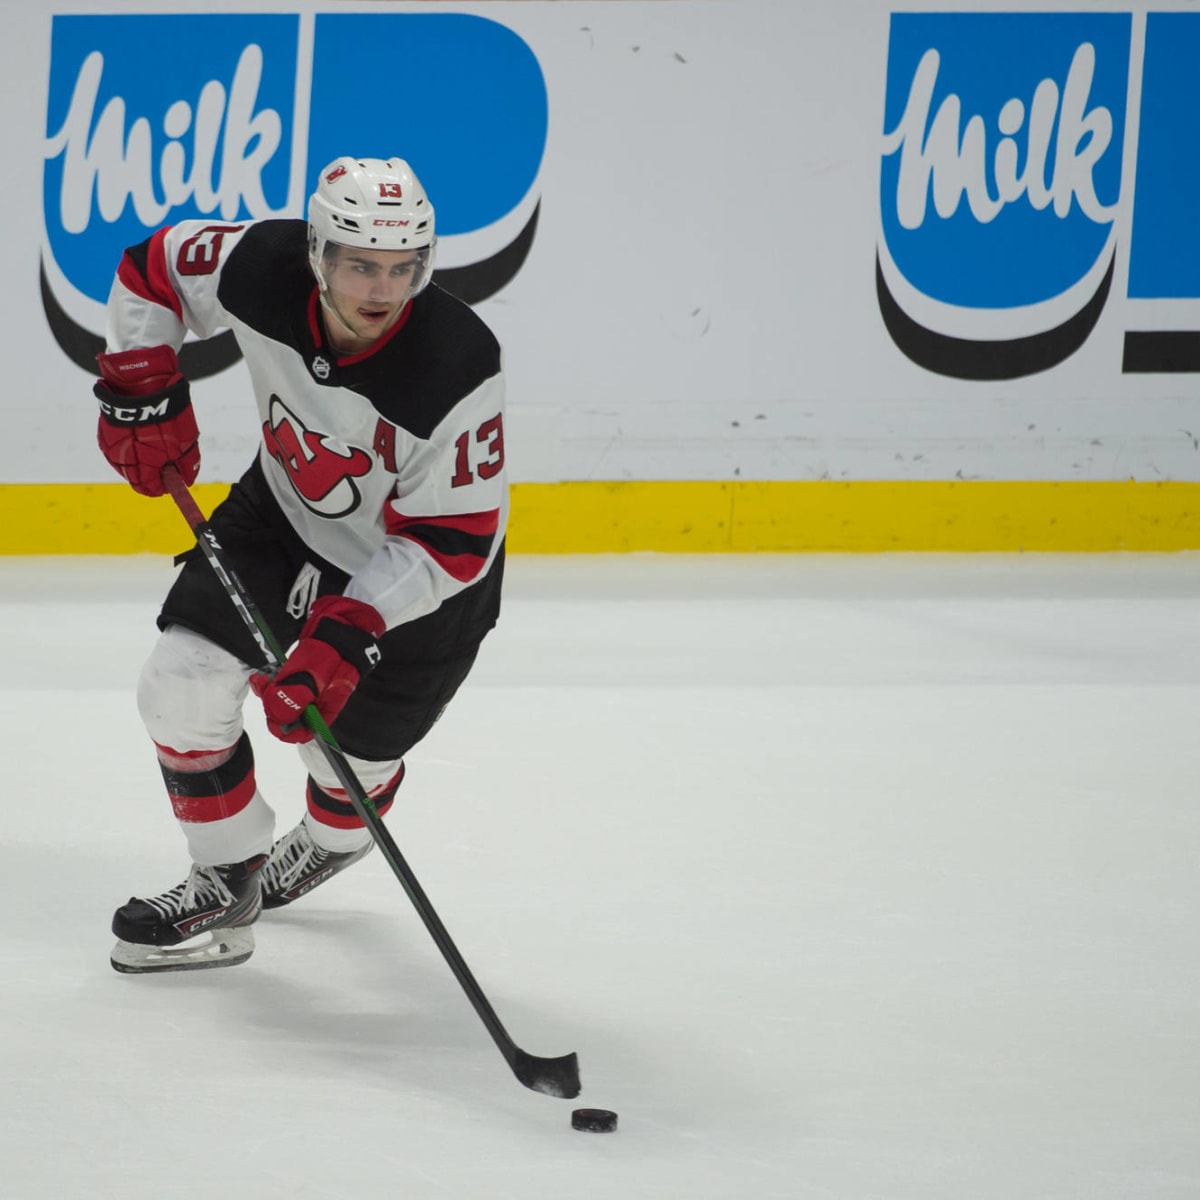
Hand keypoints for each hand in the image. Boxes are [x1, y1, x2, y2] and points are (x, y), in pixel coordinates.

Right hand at [94, 345, 198, 496]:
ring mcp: (109, 444)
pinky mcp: (105, 431)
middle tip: (169, 455)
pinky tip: (143, 429)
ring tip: (156, 436)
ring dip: (143, 455)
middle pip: (138, 476)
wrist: (140, 382)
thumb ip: (185, 466)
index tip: (174, 477)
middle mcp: (119, 458)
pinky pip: (120, 446)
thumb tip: (185, 481)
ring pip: (128, 461)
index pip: (149, 488)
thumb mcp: (185, 443)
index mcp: (138, 465)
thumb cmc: (165, 413)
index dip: (164, 485)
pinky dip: (132, 442)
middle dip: (154, 469)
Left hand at [251, 595, 384, 742]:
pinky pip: (283, 687)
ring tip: (261, 680)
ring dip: (269, 693)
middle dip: (273, 706)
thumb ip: (299, 694)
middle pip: (291, 717)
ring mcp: (310, 688)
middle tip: (263, 687)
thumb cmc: (338, 645)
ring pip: (284, 701)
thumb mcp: (317, 670)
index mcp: (328, 706)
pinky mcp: (302, 676)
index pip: (305, 732)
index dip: (286, 727)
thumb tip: (279, 718)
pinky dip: (271, 683)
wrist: (345, 619)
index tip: (271, 713)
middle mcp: (318, 701)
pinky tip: (263, 676)